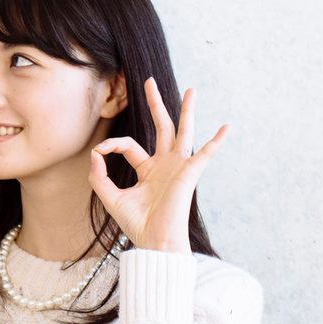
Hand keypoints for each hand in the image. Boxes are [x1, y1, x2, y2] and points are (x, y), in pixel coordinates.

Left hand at [90, 79, 230, 253]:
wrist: (154, 242)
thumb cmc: (137, 224)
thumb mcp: (111, 197)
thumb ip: (99, 176)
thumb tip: (95, 153)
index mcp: (147, 169)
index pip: (128, 146)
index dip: (111, 145)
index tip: (99, 152)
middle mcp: (164, 164)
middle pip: (160, 127)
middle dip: (155, 104)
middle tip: (148, 81)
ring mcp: (178, 167)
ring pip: (183, 131)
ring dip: (186, 111)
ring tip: (191, 90)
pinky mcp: (189, 173)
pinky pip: (205, 154)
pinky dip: (216, 142)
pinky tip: (227, 127)